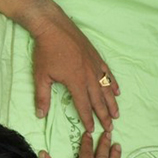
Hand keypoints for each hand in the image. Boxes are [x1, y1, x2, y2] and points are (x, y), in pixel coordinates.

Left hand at [32, 17, 119, 131]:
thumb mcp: (41, 76)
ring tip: (117, 114)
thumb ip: (42, 97)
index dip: (88, 118)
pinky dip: (113, 83)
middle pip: (99, 100)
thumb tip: (40, 115)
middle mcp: (89, 75)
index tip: (92, 130)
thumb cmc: (45, 52)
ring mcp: (95, 66)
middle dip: (104, 115)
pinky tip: (117, 91)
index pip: (84, 105)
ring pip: (106, 88)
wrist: (54, 28)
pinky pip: (108, 73)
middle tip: (109, 128)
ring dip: (112, 102)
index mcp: (76, 82)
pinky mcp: (97, 57)